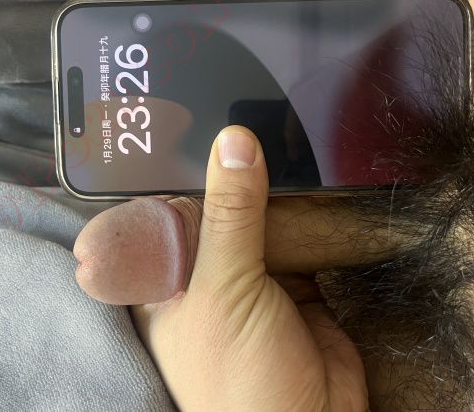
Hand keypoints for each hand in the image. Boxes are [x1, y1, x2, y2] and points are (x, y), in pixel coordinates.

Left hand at [79, 125, 367, 410]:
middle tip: (245, 98)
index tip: (187, 108)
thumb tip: (234, 140)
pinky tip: (314, 168)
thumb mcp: (223, 286)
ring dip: (271, 182)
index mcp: (163, 275)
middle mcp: (203, 270)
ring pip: (257, 214)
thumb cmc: (237, 375)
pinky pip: (299, 231)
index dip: (171, 162)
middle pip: (214, 204)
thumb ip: (230, 214)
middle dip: (228, 165)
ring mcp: (251, 273)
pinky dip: (308, 207)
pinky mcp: (296, 276)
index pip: (159, 206)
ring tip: (282, 120)